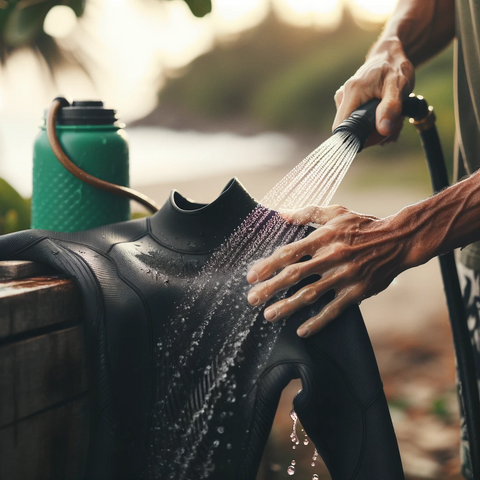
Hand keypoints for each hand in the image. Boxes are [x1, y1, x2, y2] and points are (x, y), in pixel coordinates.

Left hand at [247, 205, 415, 337]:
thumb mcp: (336, 212)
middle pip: (294, 275)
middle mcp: (332, 256)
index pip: (290, 252)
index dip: (268, 264)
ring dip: (287, 306)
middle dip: (270, 288)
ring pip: (311, 294)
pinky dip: (317, 321)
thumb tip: (281, 214)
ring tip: (269, 315)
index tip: (251, 275)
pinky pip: (334, 309)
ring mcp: (345, 276)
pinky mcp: (357, 292)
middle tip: (251, 299)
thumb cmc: (363, 225)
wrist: (399, 240)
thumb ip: (307, 213)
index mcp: (324, 237)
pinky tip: (301, 330)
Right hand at [332, 38, 414, 146]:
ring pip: (356, 129)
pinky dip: (373, 124)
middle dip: (374, 135)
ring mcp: (343, 100)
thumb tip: (384, 130)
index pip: (342, 129)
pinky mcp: (347, 104)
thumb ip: (391, 108)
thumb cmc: (395, 68)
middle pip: (351, 131)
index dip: (359, 139)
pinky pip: (357, 123)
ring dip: (377, 130)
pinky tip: (385, 116)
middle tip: (394, 123)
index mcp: (351, 93)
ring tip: (393, 117)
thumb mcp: (399, 86)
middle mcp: (342, 97)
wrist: (389, 56)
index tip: (379, 135)